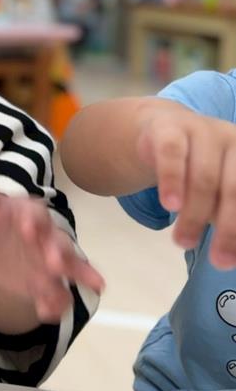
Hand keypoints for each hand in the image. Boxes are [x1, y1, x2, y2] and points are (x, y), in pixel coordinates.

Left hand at [0, 171, 103, 323]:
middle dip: (57, 253)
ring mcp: (54, 262)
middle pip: (59, 243)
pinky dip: (56, 304)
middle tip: (54, 265)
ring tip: (93, 287)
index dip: (32, 221)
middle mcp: (49, 238)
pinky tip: (47, 312)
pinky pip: (61, 294)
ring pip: (70, 268)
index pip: (36, 214)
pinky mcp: (53, 284)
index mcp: (32, 215)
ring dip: (77, 277)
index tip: (24, 229)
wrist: (4, 250)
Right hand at [137, 103, 235, 267]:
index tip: (235, 260)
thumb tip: (235, 254)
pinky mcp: (169, 128)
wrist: (162, 131)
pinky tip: (169, 205)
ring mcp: (201, 130)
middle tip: (219, 261)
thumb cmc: (199, 170)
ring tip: (182, 242)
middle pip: (234, 188)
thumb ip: (230, 218)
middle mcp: (232, 140)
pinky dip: (172, 181)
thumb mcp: (221, 194)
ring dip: (194, 214)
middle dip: (228, 229)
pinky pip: (172, 154)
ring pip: (203, 176)